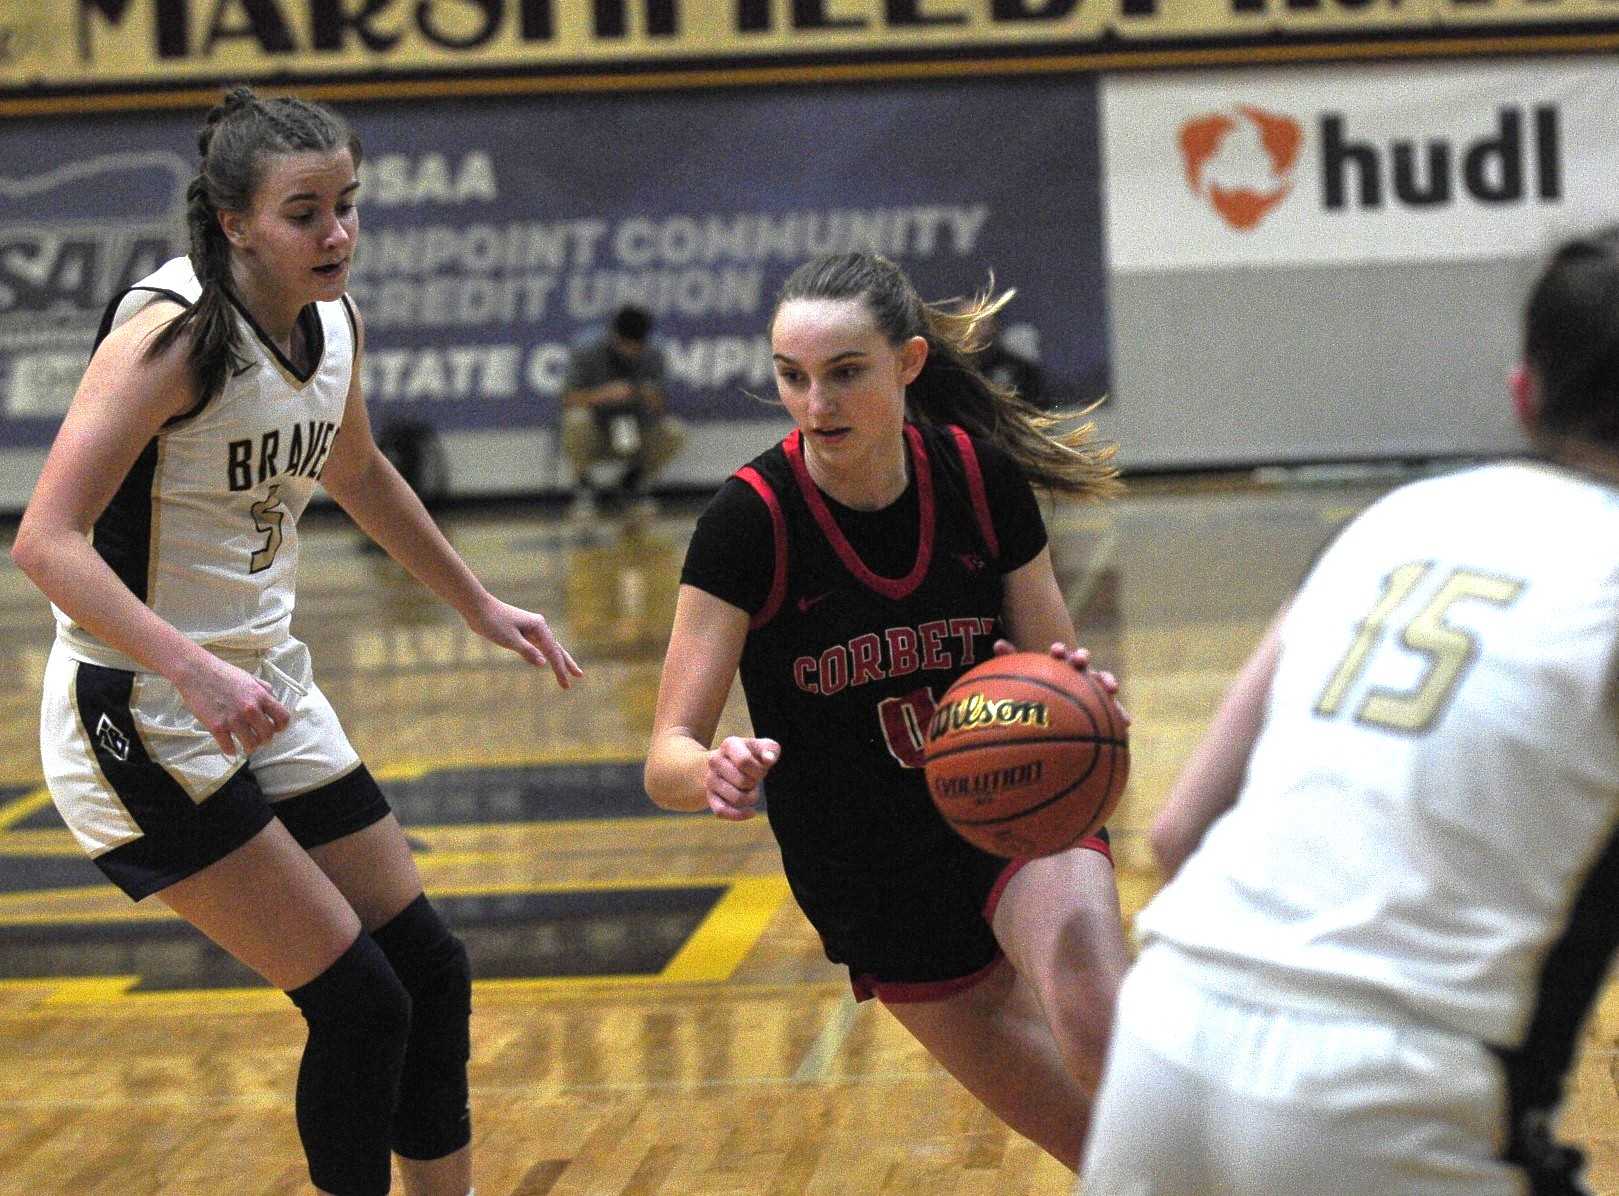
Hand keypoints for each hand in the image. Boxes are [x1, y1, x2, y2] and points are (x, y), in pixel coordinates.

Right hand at [172, 652, 290, 757]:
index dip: (281, 727)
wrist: (196, 672)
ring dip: (249, 747)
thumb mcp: (249, 677)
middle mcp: (250, 709)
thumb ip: (264, 689)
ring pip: (251, 745)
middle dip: (265, 739)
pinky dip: (231, 750)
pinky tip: (230, 747)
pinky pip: (229, 747)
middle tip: (259, 739)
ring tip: (246, 745)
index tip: (276, 729)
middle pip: (268, 735)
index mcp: (260, 696)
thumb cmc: (222, 673)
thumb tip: (273, 699)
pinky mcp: (217, 727)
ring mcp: (233, 719)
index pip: (283, 718)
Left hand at [467, 597, 583, 687]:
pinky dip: (543, 655)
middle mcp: (538, 626)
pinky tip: (545, 662)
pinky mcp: (522, 631)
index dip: (560, 669)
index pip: (552, 652)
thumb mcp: (510, 639)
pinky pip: (537, 646)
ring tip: (569, 672)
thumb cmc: (493, 622)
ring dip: (557, 660)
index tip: (565, 684)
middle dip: (567, 663)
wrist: (478, 608)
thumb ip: (528, 651)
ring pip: (548, 647)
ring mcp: (531, 628)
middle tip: (579, 676)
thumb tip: (544, 663)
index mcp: (539, 626)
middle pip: (556, 648)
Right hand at [705, 736, 778, 820]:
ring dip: (750, 797)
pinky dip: (739, 815)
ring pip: (737, 799)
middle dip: (754, 783)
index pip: (744, 761)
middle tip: (753, 778)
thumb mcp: (761, 747)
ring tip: (749, 789)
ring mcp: (710, 779)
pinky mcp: (709, 797)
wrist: (728, 764)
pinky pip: (722, 811)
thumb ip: (770, 749)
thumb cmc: (751, 755)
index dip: (758, 769)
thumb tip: (769, 759)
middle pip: (743, 782)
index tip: (761, 768)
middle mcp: (715, 760)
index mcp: (729, 745)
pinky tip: (751, 812)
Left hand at [993, 638, 1129, 723]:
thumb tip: (998, 643)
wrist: (1061, 703)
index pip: (1061, 655)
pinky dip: (1120, 713)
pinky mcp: (1105, 705)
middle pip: (1082, 664)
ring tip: (1111, 687)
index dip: (1060, 652)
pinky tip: (1126, 722)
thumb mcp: (1027, 676)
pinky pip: (1114, 709)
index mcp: (1060, 665)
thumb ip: (1012, 660)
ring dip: (1106, 682)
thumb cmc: (1042, 688)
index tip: (1055, 651)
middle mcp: (1079, 672)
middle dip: (1082, 660)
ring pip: (1101, 683)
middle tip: (1079, 660)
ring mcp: (1093, 688)